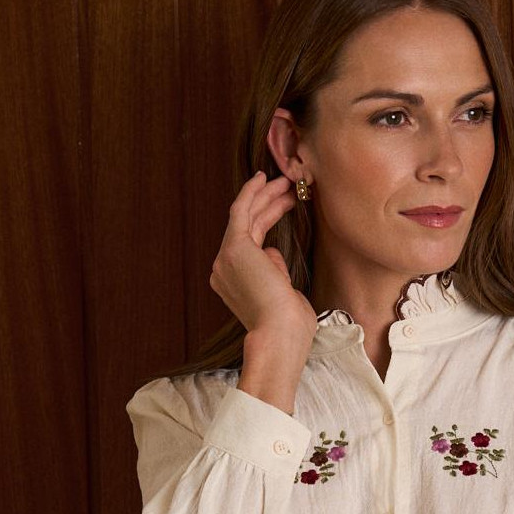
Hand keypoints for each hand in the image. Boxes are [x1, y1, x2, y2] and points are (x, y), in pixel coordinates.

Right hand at [209, 171, 317, 340]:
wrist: (281, 335)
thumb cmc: (289, 326)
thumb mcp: (282, 294)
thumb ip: (274, 271)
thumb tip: (271, 250)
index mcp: (233, 283)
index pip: (251, 243)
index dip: (268, 221)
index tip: (285, 207)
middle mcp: (224, 270)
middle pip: (246, 227)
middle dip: (268, 204)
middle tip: (288, 189)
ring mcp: (226, 258)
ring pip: (244, 216)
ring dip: (265, 196)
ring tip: (287, 182)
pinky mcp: (234, 247)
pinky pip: (241, 211)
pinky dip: (251, 193)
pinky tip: (264, 178)